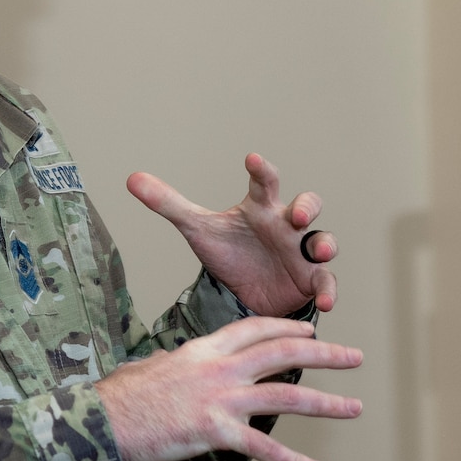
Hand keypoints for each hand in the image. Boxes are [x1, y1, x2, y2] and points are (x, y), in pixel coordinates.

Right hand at [93, 316, 362, 460]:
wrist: (100, 421)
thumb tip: (171, 360)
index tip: (310, 333)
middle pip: (282, 353)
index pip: (254, 329)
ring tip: (354, 407)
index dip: (286, 329)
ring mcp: (220, 399)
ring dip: (326, 402)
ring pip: (286, 395)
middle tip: (354, 357)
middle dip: (324, 355)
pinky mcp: (216, 432)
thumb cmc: (118, 398)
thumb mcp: (148, 368)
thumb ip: (170, 363)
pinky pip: (266, 449)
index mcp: (202, 349)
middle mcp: (218, 368)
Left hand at [127, 152, 336, 316]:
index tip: (251, 160)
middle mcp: (286, 225)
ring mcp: (302, 252)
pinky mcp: (310, 279)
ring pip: (323, 241)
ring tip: (319, 251)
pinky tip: (326, 301)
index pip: (264, 182)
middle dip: (306, 207)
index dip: (261, 169)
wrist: (241, 292)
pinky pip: (325, 281)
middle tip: (296, 216)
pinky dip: (328, 289)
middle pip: (307, 206)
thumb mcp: (197, 229)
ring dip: (325, 244)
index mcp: (260, 208)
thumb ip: (168, 204)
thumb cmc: (228, 251)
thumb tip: (132, 178)